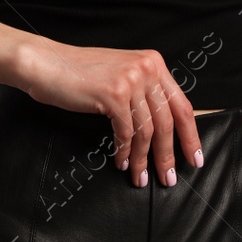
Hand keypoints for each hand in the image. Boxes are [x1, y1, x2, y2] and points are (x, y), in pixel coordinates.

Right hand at [19, 40, 203, 187]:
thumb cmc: (80, 74)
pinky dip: (125, 152)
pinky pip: (126, 133)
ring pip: (148, 131)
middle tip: (168, 178)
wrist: (47, 63)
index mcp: (153, 62)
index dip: (191, 135)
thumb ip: (144, 92)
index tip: (195, 158)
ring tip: (140, 178)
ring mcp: (131, 80)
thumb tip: (164, 128)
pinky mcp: (113, 94)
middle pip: (169, 121)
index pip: (182, 104)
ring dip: (144, 160)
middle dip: (169, 155)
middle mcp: (147, 68)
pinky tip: (121, 163)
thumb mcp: (122, 75)